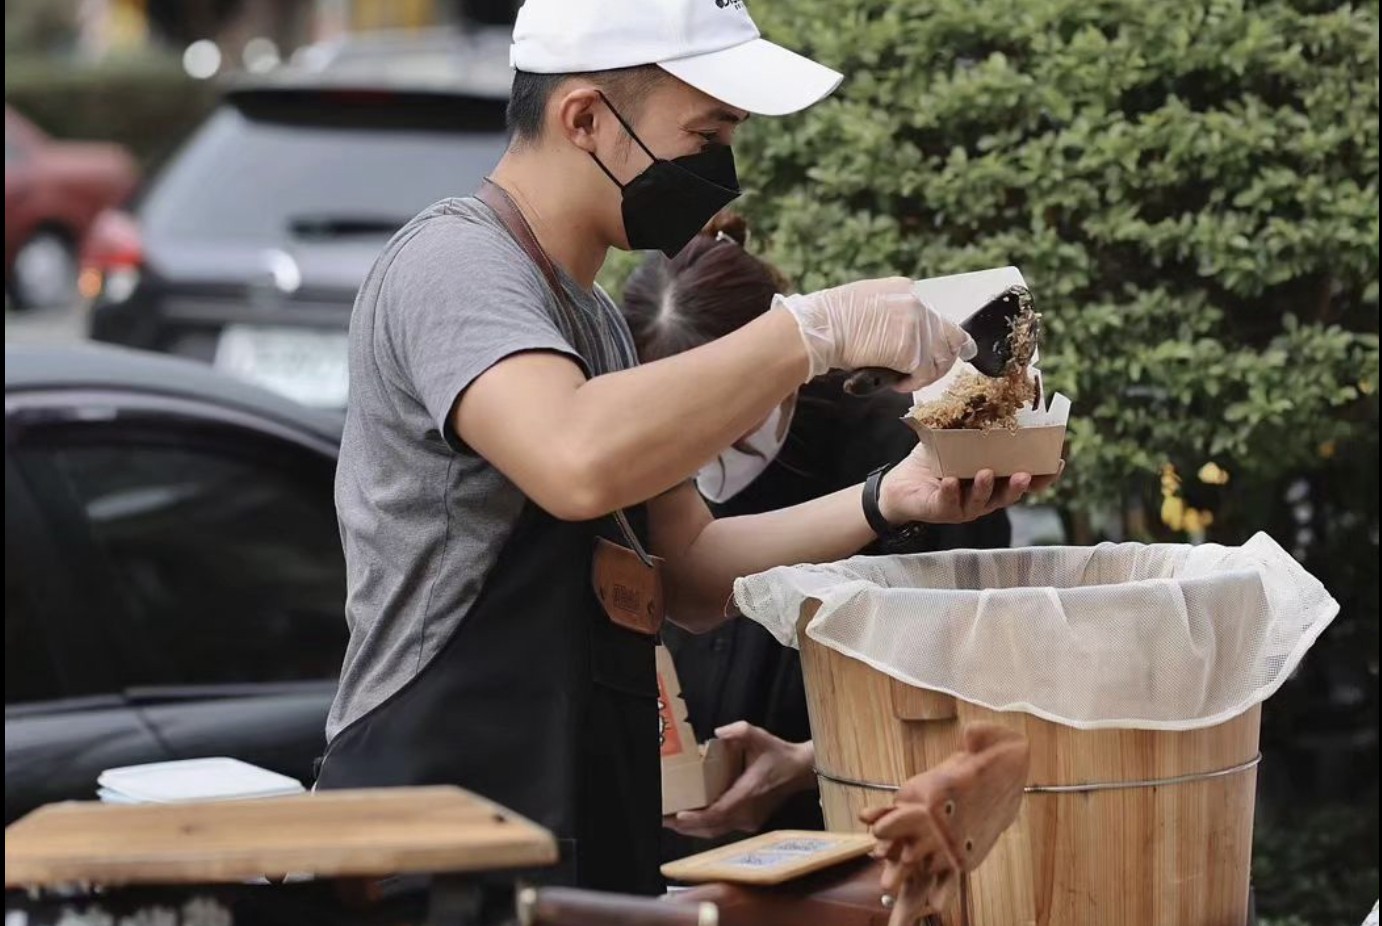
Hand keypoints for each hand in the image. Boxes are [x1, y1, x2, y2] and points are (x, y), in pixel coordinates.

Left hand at [664, 723, 815, 839]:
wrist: (801, 772)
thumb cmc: (779, 755)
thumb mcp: (760, 736)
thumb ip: (740, 731)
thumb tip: (719, 732)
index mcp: (749, 792)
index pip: (720, 812)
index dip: (698, 817)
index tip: (679, 816)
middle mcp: (748, 812)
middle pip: (712, 827)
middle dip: (686, 825)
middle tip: (664, 819)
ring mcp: (750, 821)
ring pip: (716, 831)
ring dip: (692, 828)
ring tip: (670, 821)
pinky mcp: (749, 823)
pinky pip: (723, 828)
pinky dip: (705, 826)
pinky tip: (689, 820)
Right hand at [776, 277, 976, 390]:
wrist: (819, 328)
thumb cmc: (830, 320)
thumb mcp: (864, 301)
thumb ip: (888, 312)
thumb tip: (895, 332)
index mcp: (905, 289)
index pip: (938, 316)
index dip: (941, 339)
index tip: (947, 351)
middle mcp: (916, 304)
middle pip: (949, 338)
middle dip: (939, 360)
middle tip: (925, 375)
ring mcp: (916, 326)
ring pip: (939, 359)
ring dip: (925, 375)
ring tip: (905, 381)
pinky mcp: (910, 350)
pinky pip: (922, 374)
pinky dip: (912, 384)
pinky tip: (897, 384)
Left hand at [878, 442, 1063, 524]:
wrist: (900, 484)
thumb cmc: (932, 463)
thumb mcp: (954, 440)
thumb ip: (972, 426)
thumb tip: (987, 395)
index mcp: (994, 479)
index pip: (1026, 480)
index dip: (1044, 475)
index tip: (1058, 461)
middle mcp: (984, 497)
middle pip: (1009, 495)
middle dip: (1019, 486)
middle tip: (1025, 474)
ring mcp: (964, 507)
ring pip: (982, 502)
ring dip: (985, 488)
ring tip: (985, 473)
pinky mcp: (941, 510)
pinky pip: (948, 503)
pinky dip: (950, 492)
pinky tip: (949, 481)